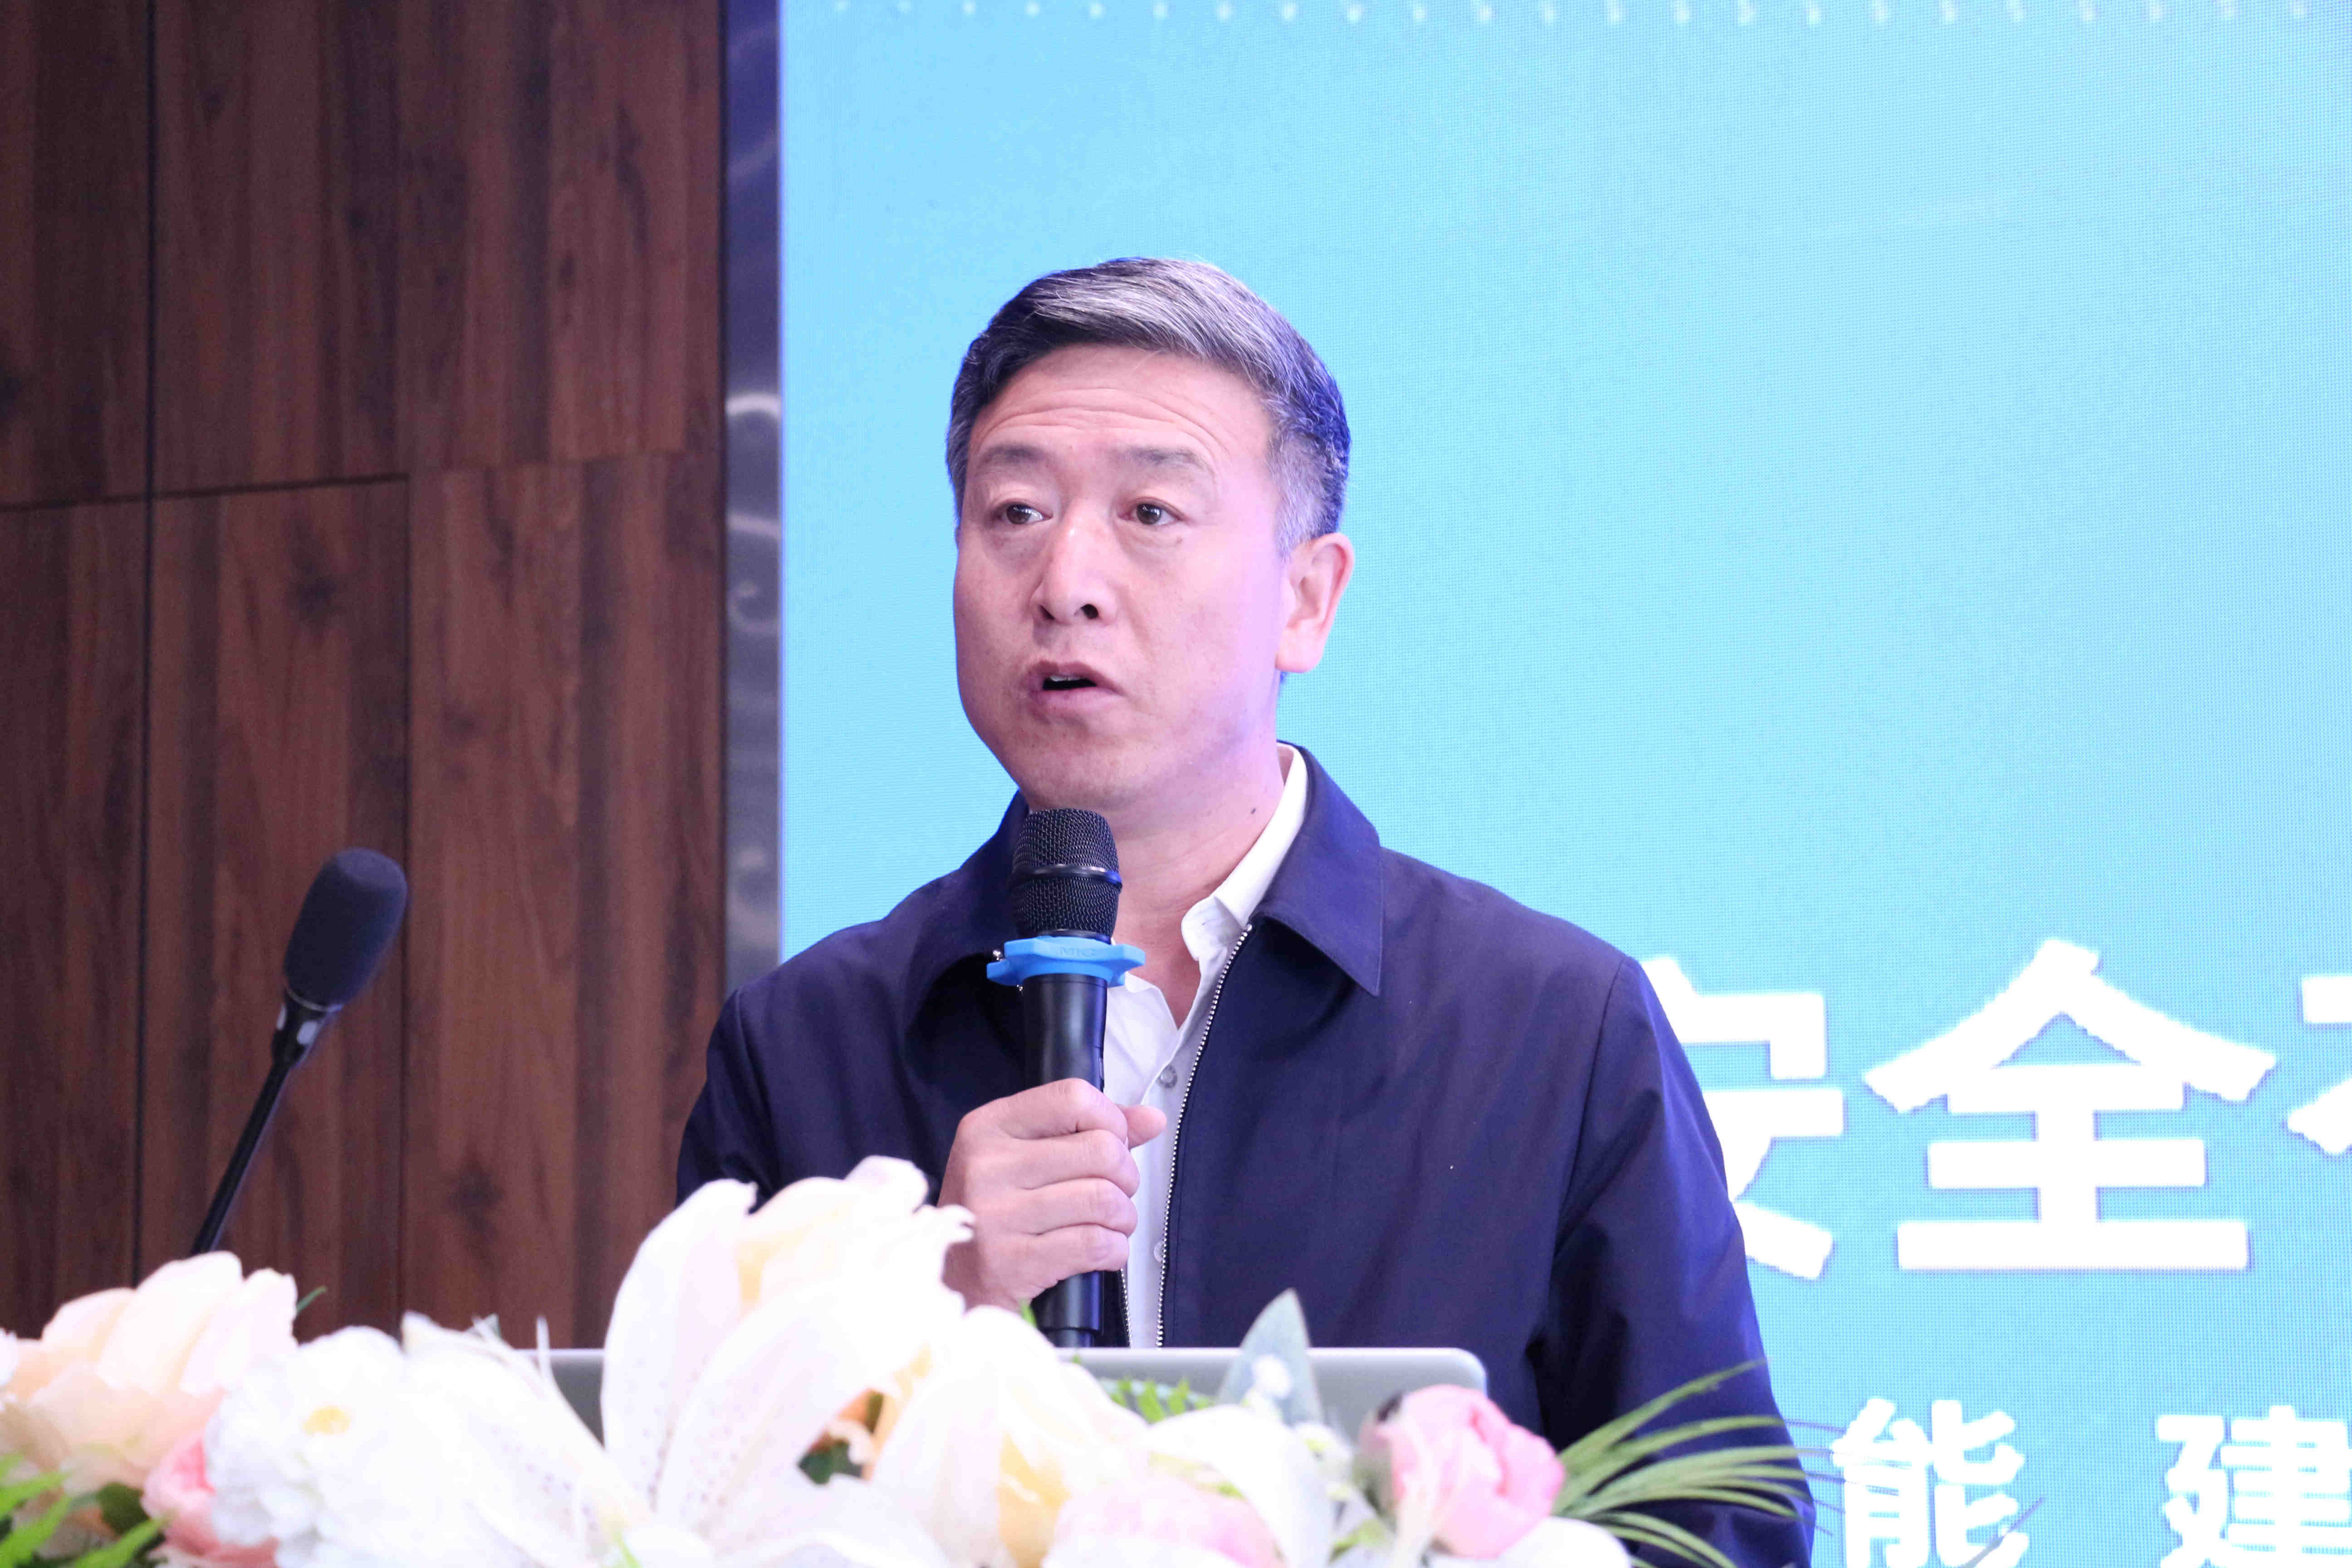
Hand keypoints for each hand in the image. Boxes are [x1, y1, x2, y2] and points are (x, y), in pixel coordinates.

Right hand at [937, 1079, 1167, 1311]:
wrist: (953, 1284)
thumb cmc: (997, 1215)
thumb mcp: (1025, 1158)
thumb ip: (1088, 1131)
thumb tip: (1152, 1120)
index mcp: (987, 1127)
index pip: (1073, 1098)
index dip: (1111, 1121)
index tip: (1111, 1144)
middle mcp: (986, 1165)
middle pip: (1101, 1150)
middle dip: (1125, 1176)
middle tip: (1114, 1192)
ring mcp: (996, 1215)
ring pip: (1104, 1198)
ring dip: (1123, 1216)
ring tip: (1110, 1224)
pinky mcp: (1011, 1263)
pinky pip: (1095, 1244)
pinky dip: (1114, 1250)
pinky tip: (1102, 1250)